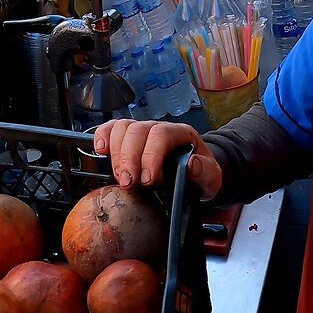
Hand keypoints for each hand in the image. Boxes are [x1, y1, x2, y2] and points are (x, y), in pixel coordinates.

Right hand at [92, 120, 222, 198]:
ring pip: (122, 128)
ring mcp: (142, 132)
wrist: (196, 174)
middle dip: (130, 158)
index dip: (151, 156)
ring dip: (116, 153)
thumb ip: (206, 171)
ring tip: (120, 177)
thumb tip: (192, 164)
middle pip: (137, 131)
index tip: (148, 180)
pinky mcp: (127, 139)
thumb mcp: (212, 177)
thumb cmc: (202, 173)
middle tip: (129, 184)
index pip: (161, 135)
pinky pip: (110, 129)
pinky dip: (102, 137)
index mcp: (181, 133)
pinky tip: (100, 152)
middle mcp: (159, 128)